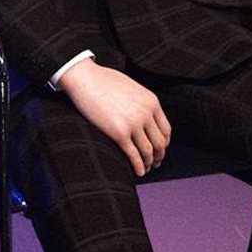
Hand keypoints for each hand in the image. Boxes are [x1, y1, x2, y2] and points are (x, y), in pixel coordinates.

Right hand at [57, 60, 171, 176]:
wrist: (85, 79)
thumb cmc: (103, 81)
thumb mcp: (132, 88)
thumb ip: (141, 103)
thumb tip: (143, 118)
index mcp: (152, 102)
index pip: (166, 129)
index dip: (164, 143)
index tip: (160, 149)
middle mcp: (146, 113)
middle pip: (160, 143)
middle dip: (159, 156)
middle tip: (155, 162)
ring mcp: (133, 124)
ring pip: (148, 151)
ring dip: (149, 163)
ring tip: (146, 169)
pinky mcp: (119, 133)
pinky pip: (133, 155)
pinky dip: (138, 166)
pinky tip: (138, 172)